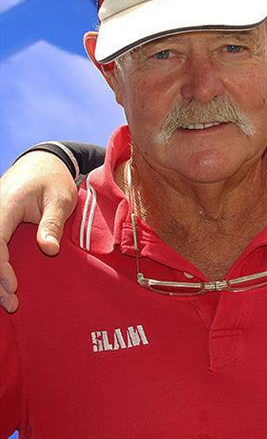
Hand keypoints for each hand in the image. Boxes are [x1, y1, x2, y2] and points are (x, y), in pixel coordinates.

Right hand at [0, 151, 77, 311]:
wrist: (43, 162)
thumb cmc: (54, 179)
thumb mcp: (61, 198)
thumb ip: (53, 223)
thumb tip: (48, 249)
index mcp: (5, 205)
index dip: (0, 267)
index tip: (12, 286)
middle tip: (11, 303)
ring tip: (8, 300)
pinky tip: (4, 284)